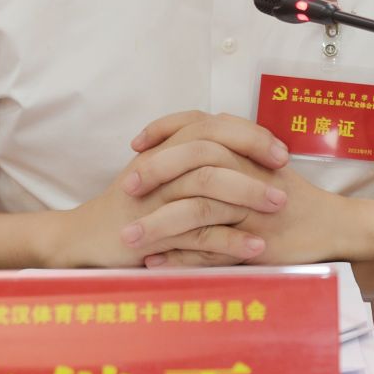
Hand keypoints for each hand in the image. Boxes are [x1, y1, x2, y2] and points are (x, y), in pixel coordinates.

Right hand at [44, 111, 288, 267]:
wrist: (86, 238)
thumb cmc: (133, 207)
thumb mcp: (162, 174)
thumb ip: (194, 158)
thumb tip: (241, 147)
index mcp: (165, 149)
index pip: (213, 126)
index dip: (250, 135)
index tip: (280, 152)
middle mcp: (160, 166)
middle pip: (212, 149)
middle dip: (254, 159)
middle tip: (286, 174)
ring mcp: (155, 197)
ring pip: (207, 187)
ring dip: (248, 195)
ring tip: (279, 207)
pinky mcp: (152, 231)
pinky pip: (198, 232)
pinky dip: (230, 240)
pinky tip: (256, 247)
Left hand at [128, 113, 371, 267]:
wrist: (333, 226)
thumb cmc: (293, 197)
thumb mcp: (263, 164)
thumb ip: (234, 147)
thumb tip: (202, 126)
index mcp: (247, 151)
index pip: (200, 126)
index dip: (164, 131)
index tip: (136, 145)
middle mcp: (248, 174)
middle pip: (194, 163)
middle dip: (155, 174)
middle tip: (125, 188)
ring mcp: (252, 210)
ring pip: (196, 211)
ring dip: (158, 226)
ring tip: (129, 238)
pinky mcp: (256, 243)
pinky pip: (211, 250)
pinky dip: (180, 258)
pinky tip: (155, 262)